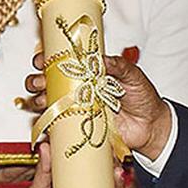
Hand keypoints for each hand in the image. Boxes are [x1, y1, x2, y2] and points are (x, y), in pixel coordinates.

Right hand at [25, 53, 172, 157]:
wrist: (151, 126)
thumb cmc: (143, 97)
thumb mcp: (132, 75)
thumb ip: (117, 65)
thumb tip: (99, 59)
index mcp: (88, 72)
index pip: (61, 63)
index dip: (46, 61)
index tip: (41, 61)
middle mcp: (78, 89)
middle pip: (46, 83)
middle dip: (36, 81)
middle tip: (40, 82)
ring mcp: (76, 109)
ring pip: (47, 103)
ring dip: (38, 101)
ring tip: (44, 101)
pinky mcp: (79, 129)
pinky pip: (57, 126)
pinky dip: (48, 123)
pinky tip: (48, 120)